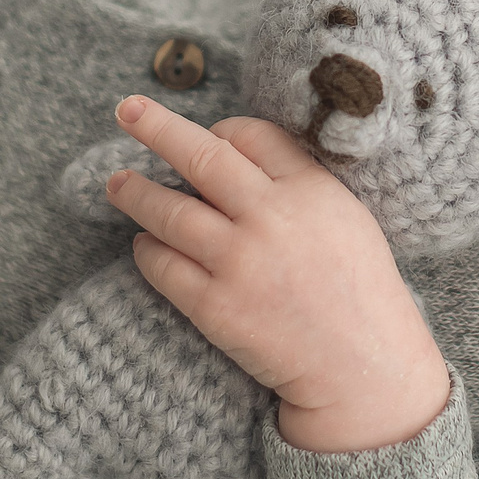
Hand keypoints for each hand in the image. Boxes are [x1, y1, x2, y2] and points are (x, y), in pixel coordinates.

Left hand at [104, 95, 451, 453]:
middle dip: (155, 127)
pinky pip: (162, 266)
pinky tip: (145, 246)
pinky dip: (148, 251)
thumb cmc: (358, 291)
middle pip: (200, 155)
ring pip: (168, 211)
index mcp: (311, 189)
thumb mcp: (347, 217)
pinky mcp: (215, 307)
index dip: (220, 130)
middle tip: (126, 110)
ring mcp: (239, 262)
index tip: (208, 135)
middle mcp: (271, 218)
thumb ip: (300, 183)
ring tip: (117, 184)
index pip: (249, 135)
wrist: (362, 369)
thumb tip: (238, 156)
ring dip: (135, 193)